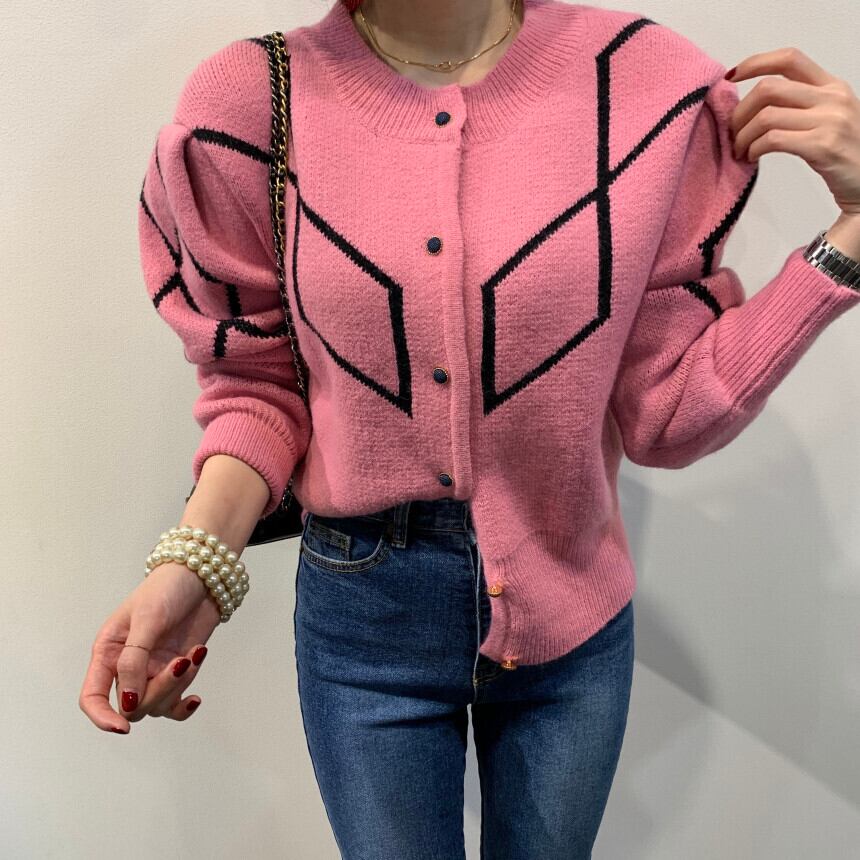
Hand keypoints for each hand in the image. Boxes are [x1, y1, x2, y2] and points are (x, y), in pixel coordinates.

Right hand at [79, 562, 220, 732]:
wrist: (202, 576)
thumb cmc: (167, 588)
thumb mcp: (147, 620)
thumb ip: (134, 661)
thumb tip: (128, 703)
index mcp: (108, 651)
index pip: (92, 696)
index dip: (102, 717)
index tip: (123, 728)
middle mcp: (126, 667)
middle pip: (132, 705)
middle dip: (160, 689)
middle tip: (181, 662)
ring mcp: (152, 671)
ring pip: (157, 705)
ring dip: (179, 685)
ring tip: (195, 654)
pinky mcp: (175, 671)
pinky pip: (174, 704)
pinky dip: (184, 706)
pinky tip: (196, 699)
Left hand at [726, 47, 859, 219]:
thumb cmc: (846, 152)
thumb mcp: (829, 117)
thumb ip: (800, 104)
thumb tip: (753, 102)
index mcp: (832, 86)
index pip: (790, 59)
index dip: (756, 63)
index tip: (732, 76)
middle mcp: (832, 98)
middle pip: (769, 88)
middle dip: (740, 111)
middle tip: (732, 132)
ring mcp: (829, 121)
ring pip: (766, 116)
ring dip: (742, 135)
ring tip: (740, 150)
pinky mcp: (822, 146)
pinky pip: (772, 140)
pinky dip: (753, 149)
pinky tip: (751, 157)